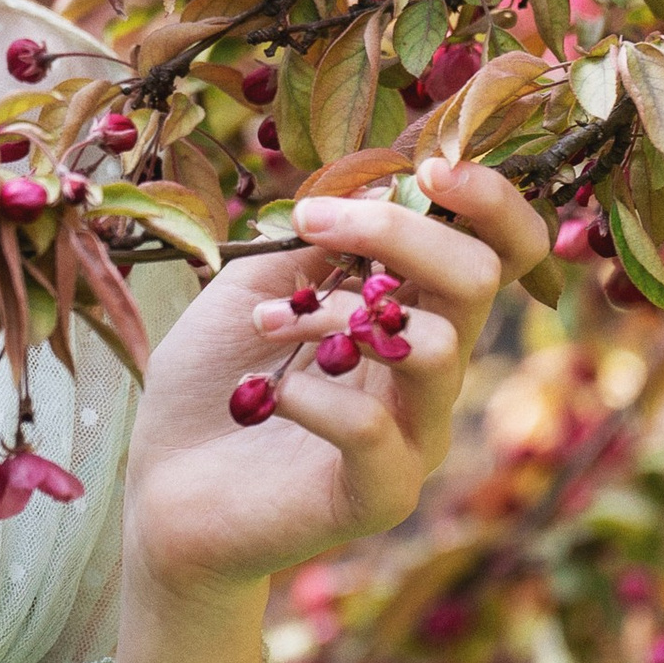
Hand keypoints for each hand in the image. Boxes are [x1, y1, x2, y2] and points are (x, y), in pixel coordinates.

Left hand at [120, 153, 550, 613]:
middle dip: (401, 233)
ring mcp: (416, 437)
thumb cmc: (214, 382)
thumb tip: (381, 184)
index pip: (498, 250)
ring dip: (336, 315)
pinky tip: (267, 397)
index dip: (488, 202)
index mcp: (414, 312)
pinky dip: (311, 394)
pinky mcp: (382, 494)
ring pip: (439, 347)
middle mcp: (431, 372)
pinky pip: (373, 428)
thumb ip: (318, 241)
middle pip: (477, 279)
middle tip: (313, 222)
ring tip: (267, 325)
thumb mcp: (255, 285)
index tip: (430, 168)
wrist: (166, 490)